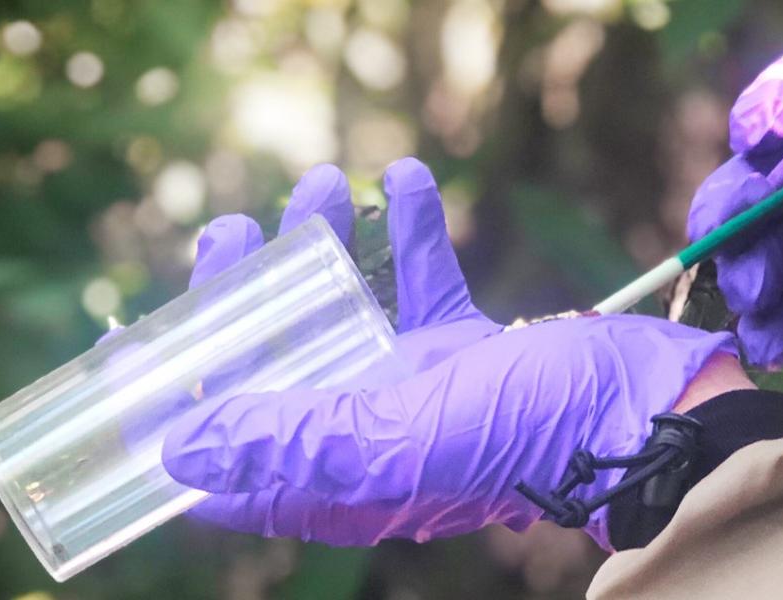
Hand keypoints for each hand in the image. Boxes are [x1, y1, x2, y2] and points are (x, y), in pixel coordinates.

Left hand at [162, 159, 735, 547]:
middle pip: (277, 367)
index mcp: (342, 477)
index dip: (171, 407)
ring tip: (328, 185)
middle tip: (232, 233)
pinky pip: (422, 284)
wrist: (650, 409)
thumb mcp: (402, 438)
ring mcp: (419, 389)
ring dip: (327, 247)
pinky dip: (413, 232)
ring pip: (345, 315)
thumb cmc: (534, 433)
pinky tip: (409, 178)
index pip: (227, 457)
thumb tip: (179, 451)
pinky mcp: (468, 347)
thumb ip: (294, 442)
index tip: (132, 345)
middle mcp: (369, 435)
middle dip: (245, 299)